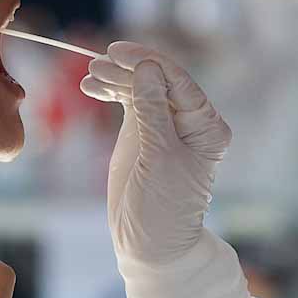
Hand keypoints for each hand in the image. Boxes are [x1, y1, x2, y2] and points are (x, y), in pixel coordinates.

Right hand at [81, 42, 229, 269]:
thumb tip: (147, 68)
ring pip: (141, 87)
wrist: (151, 244)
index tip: (119, 52)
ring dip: (116, 78)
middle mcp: (190, 120)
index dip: (148, 62)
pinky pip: (130, 101)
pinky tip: (92, 87)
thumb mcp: (158, 157)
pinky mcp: (144, 131)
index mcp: (207, 126)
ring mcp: (165, 124)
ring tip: (91, 77)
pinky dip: (111, 92)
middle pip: (158, 79)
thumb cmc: (164, 207)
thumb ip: (152, 111)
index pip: (178, 81)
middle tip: (97, 65)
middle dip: (128, 69)